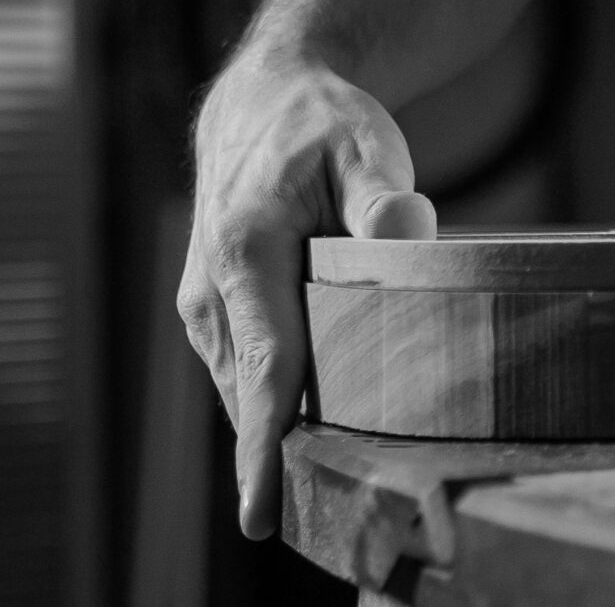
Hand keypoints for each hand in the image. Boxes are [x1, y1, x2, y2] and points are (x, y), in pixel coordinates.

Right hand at [178, 50, 436, 538]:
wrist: (262, 102)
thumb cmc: (319, 125)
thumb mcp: (364, 144)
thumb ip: (384, 194)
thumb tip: (410, 232)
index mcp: (245, 252)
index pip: (265, 367)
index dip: (263, 445)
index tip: (261, 512)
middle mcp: (212, 291)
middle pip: (252, 396)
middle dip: (283, 457)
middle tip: (346, 502)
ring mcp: (205, 308)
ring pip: (243, 392)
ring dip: (276, 435)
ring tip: (338, 480)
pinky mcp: (212, 316)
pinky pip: (243, 376)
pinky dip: (270, 406)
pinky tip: (314, 431)